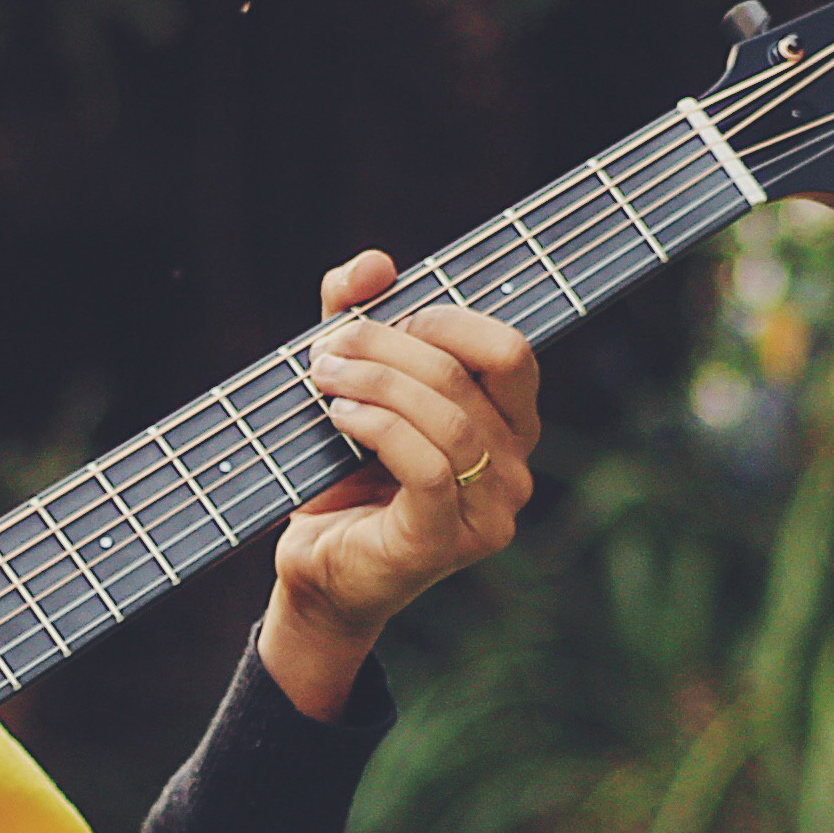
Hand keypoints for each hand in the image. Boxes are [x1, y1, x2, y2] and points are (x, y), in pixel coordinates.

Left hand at [265, 249, 543, 717]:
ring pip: (450, 419)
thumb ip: (358, 317)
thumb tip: (376, 263)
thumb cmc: (342, 476)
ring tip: (323, 375)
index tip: (382, 317)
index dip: (446, 319)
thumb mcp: (348, 382)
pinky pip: (428, 466)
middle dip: (391, 346)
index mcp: (509, 426)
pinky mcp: (445, 541)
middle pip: (470, 376)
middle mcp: (515, 469)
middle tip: (329, 346)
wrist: (318, 569)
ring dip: (378, 383)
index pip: (509, 351)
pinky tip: (340, 417)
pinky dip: (380, 428)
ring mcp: (488, 512)